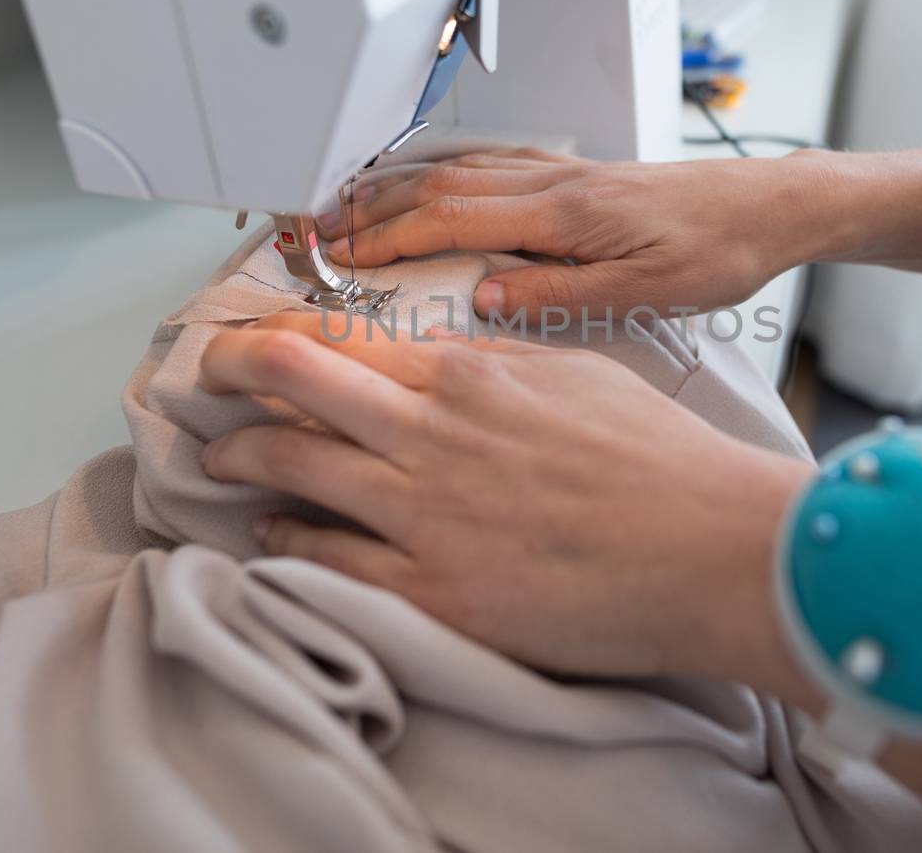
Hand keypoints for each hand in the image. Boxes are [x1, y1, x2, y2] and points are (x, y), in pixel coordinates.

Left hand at [200, 310, 815, 686]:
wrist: (713, 551)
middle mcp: (430, 434)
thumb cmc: (662, 462)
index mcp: (468, 375)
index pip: (338, 334)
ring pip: (289, 467)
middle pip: (289, 382)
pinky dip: (284, 540)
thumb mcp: (579, 376)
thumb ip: (496, 358)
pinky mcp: (432, 591)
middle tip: (207, 380)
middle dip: (230, 372)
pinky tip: (271, 534)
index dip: (276, 329)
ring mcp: (424, 514)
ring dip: (240, 458)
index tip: (251, 337)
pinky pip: (323, 560)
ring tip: (223, 459)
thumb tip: (432, 348)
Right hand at [317, 148, 825, 320]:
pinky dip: (439, 172)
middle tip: (314, 230)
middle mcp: (552, 183)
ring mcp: (561, 174)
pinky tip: (428, 184)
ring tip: (348, 209)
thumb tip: (482, 295)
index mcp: (562, 212)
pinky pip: (488, 165)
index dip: (382, 238)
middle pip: (436, 185)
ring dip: (394, 188)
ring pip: (457, 170)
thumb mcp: (646, 290)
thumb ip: (560, 295)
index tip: (335, 257)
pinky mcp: (576, 176)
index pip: (447, 219)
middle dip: (367, 208)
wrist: (767, 205)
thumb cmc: (718, 248)